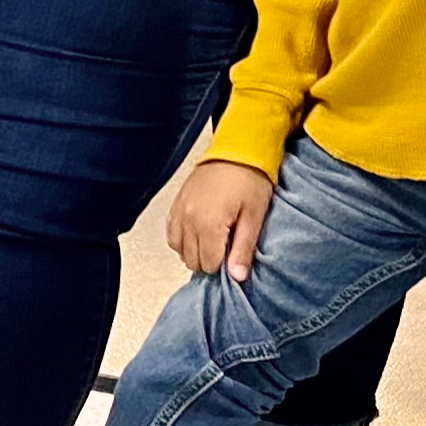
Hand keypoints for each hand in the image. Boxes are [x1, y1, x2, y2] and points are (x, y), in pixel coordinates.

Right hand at [168, 160, 275, 281]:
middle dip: (210, 260)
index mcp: (208, 224)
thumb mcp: (254, 216)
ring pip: (179, 250)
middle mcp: (188, 219)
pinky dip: (183, 240)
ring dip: (195, 252)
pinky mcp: (176, 204)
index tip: (235, 257)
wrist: (237, 148)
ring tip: (214, 243)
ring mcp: (179, 211)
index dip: (225, 266)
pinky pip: (171, 234)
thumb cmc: (250, 180)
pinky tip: (198, 235)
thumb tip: (237, 277)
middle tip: (228, 250)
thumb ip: (243, 249)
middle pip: (193, 260)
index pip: (209, 264)